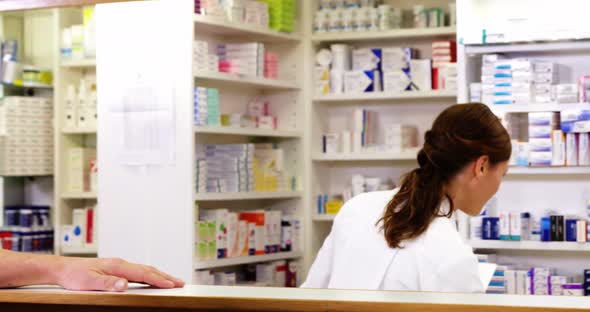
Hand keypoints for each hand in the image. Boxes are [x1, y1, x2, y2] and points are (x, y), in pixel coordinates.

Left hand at [53, 257, 184, 291]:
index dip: (159, 279)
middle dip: (165, 276)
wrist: (62, 269)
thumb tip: (125, 284)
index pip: (143, 273)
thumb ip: (108, 283)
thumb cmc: (74, 276)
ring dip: (159, 275)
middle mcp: (121, 264)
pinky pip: (138, 272)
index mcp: (117, 266)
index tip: (172, 284)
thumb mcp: (89, 283)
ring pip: (144, 270)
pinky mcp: (116, 269)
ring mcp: (119, 266)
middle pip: (148, 270)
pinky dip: (150, 275)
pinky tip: (152, 279)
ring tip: (171, 280)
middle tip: (180, 282)